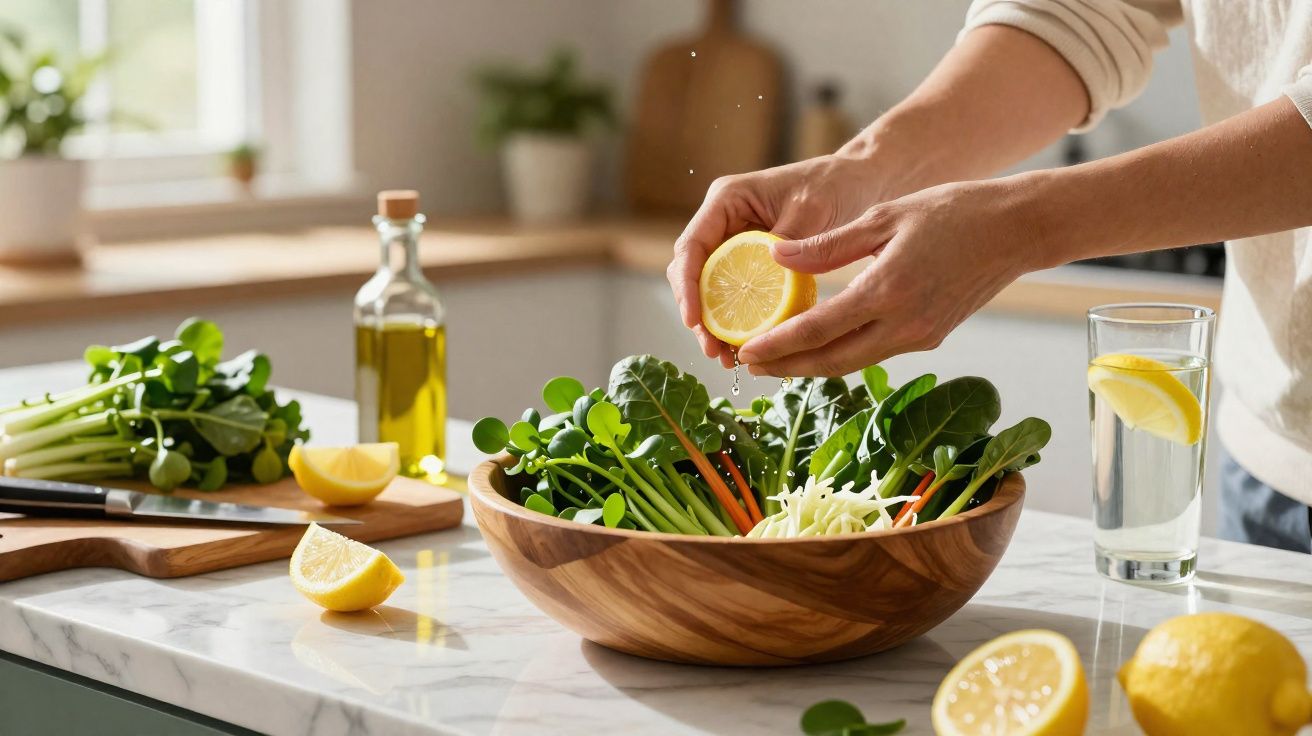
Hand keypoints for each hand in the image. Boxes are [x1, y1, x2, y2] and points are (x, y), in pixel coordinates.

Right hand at [667, 154, 891, 367]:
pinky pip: (736, 291)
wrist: (862, 181)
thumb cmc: (838, 186)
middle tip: (713, 349)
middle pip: (693, 271)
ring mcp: (736, 240)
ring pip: (710, 286)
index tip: (694, 320)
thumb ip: (788, 242)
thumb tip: (769, 273)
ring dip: (713, 322)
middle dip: (698, 313)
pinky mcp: (752, 259)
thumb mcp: (813, 211)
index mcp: (728, 199)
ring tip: (726, 356)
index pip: (693, 245)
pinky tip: (745, 345)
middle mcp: (724, 219)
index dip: (688, 286)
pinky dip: (737, 318)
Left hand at [737, 180, 1037, 376]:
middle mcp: (903, 324)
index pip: (818, 330)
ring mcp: (920, 336)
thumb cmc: (953, 211)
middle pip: (831, 360)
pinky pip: (875, 352)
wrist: (1018, 229)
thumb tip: (774, 255)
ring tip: (776, 359)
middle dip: (786, 367)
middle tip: (748, 364)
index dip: (777, 345)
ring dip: (812, 364)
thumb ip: (827, 244)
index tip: (745, 351)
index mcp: (886, 291)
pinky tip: (820, 345)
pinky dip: (842, 353)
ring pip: (852, 362)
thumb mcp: (884, 216)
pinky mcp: (930, 337)